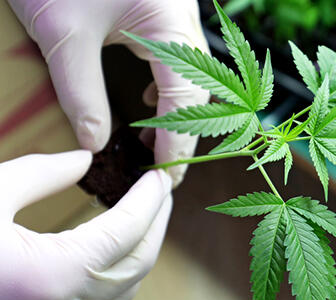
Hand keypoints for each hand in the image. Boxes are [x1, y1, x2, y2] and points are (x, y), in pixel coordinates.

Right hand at [0, 150, 172, 299]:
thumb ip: (40, 175)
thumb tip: (85, 160)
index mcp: (56, 275)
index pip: (128, 230)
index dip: (150, 199)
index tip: (161, 175)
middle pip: (139, 262)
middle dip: (156, 223)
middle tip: (161, 191)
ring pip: (126, 288)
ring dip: (142, 250)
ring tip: (144, 215)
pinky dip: (120, 276)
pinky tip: (113, 254)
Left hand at [6, 0, 210, 185]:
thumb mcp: (64, 34)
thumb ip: (81, 94)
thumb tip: (95, 143)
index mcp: (170, 26)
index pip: (187, 100)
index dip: (179, 143)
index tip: (166, 177)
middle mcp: (184, 22)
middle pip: (202, 92)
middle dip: (185, 133)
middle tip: (161, 168)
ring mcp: (178, 16)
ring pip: (196, 77)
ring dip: (179, 113)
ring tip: (154, 142)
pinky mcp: (165, 13)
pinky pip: (182, 59)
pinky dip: (170, 88)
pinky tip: (149, 101)